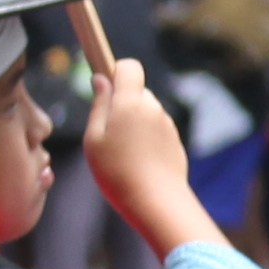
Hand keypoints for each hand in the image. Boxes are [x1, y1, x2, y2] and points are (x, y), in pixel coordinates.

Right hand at [81, 57, 201, 238]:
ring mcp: (167, 125)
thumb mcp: (94, 139)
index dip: (116, 71)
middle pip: (136, 91)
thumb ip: (99, 106)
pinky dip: (146, 140)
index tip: (104, 89)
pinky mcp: (175, 141)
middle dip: (121, 104)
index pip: (129, 67)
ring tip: (122, 154)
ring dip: (133, 124)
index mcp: (131, 101)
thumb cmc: (117, 172)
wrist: (156, 202)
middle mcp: (153, 108)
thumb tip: (102, 80)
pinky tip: (138, 163)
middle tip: (107, 134)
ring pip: (146, 113)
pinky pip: (155, 131)